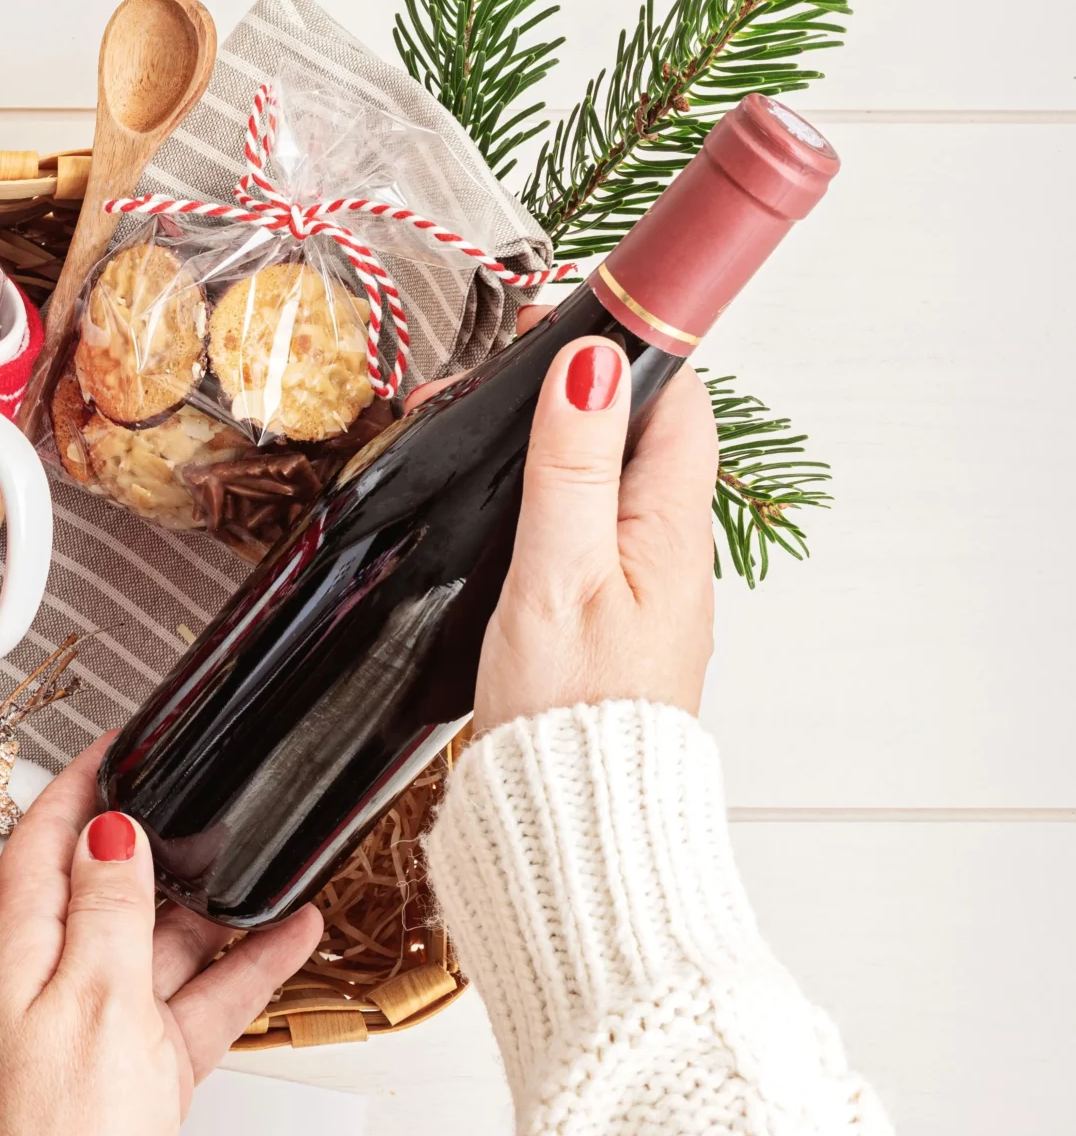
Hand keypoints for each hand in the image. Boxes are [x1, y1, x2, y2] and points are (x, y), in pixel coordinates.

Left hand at [0, 736, 323, 1135]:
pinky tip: (287, 936)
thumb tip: (111, 828)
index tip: (120, 741)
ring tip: (266, 860)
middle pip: (108, 884)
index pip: (42, 839)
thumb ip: (107, 908)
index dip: (80, 783)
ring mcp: (102, 1025)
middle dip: (162, 840)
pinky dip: (243, 965)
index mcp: (24, 949)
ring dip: (215, 904)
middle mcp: (56, 980)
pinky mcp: (144, 1066)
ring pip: (164, 941)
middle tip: (208, 796)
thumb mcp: (95, 996)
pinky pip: (198, 997)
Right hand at [404, 307, 718, 733]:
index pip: (674, 398)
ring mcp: (637, 587)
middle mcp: (667, 550)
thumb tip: (590, 362)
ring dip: (540, 445)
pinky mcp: (601, 620)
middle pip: (632, 432)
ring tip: (461, 432)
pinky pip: (579, 530)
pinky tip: (485, 509)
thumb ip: (570, 466)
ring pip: (598, 482)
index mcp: (670, 526)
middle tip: (479, 381)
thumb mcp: (557, 571)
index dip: (623, 344)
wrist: (570, 819)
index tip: (554, 316)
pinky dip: (532, 498)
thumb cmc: (569, 707)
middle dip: (563, 390)